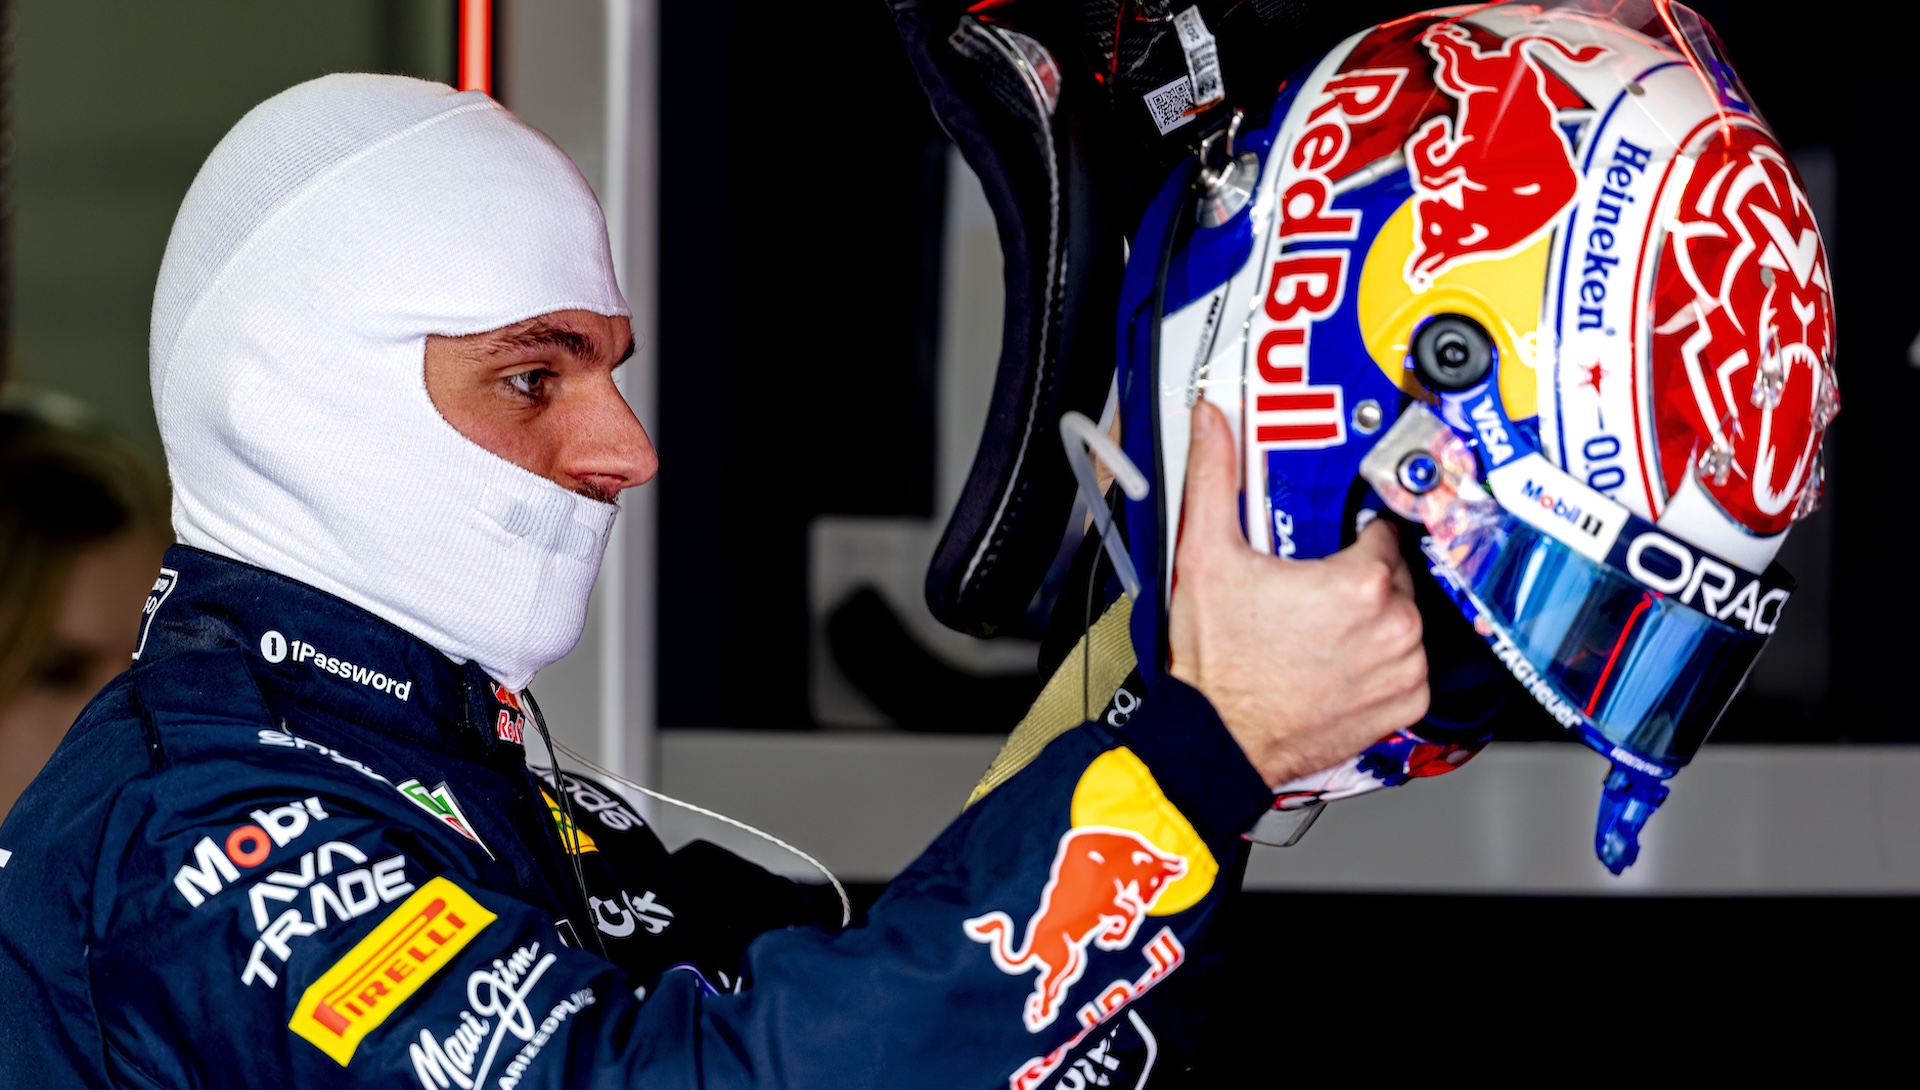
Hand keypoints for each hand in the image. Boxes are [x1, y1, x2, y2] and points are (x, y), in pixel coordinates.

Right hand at [1168, 400, 1428, 787]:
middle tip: (1314, 591)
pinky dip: (1384, 663)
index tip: (1327, 549)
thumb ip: (1215, 477)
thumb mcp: (1206, 556)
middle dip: (1361, 578)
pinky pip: (1410, 668)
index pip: (1380, 533)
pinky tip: (1342, 661)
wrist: (1219, 738)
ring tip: (1324, 629)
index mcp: (1360, 584)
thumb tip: (1213, 422)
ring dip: (1375, 620)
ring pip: (1405, 621)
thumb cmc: (1218, 663)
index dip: (1350, 537)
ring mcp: (1402, 670)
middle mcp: (1395, 627)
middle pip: (1395, 577)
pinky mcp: (1403, 707)